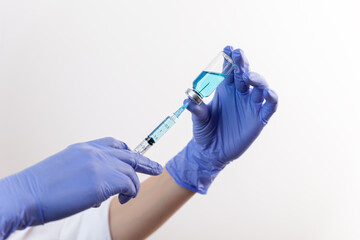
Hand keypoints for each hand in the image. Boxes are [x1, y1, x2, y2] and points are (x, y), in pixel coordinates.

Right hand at [0, 137, 161, 237]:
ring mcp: (100, 164)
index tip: (136, 157)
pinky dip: (130, 193)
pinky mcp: (103, 180)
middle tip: (157, 169)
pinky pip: (128, 184)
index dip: (128, 151)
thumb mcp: (67, 170)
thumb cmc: (42, 188)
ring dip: (133, 186)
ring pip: (131, 171)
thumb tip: (102, 189)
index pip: (113, 143)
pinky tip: (124, 199)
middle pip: (129, 155)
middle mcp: (94, 152)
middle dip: (146, 163)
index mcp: (84, 148)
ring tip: (127, 197)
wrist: (26, 194)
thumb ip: (88, 172)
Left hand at [166, 46, 277, 192]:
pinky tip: (268, 93)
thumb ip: (196, 109)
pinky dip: (272, 98)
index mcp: (225, 89)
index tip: (228, 48)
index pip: (229, 71)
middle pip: (244, 74)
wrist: (211, 151)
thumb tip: (187, 100)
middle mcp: (240, 94)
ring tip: (249, 77)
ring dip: (257, 79)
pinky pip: (269, 106)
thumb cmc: (204, 131)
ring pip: (259, 87)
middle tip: (238, 54)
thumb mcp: (199, 119)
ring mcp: (250, 105)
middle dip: (242, 64)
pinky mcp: (259, 118)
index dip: (229, 60)